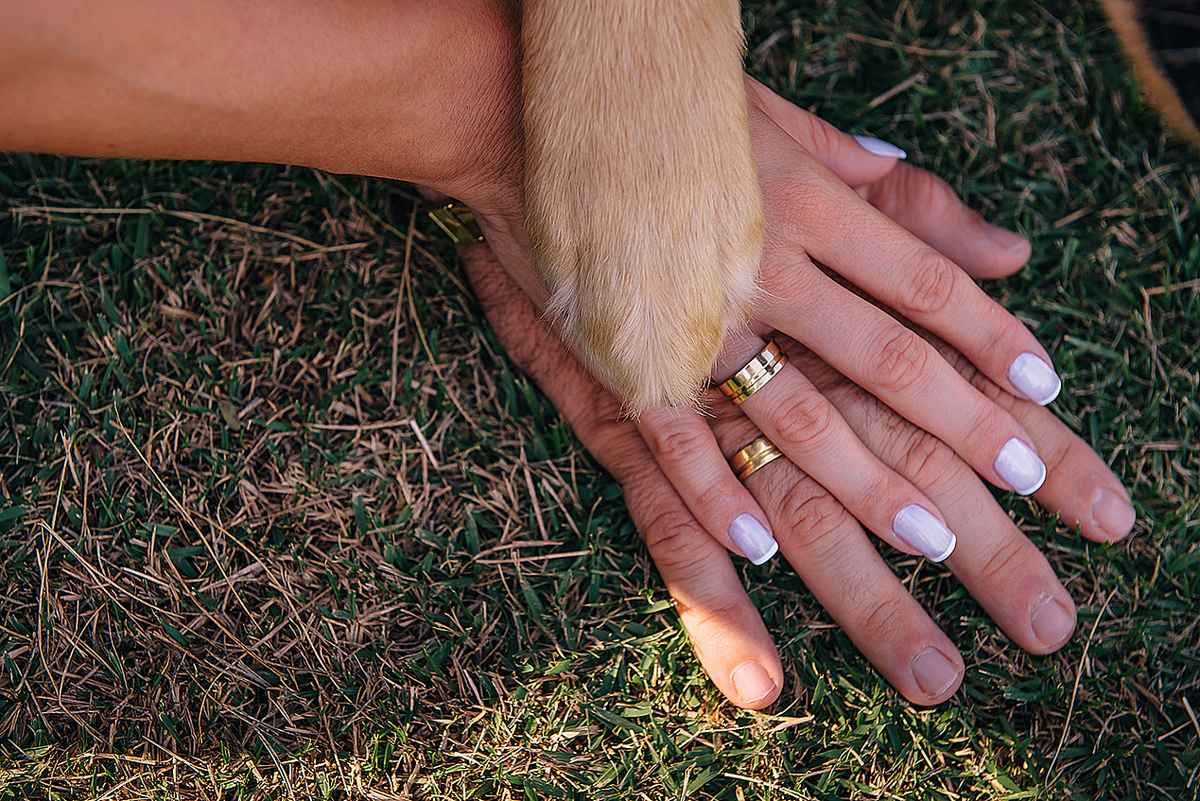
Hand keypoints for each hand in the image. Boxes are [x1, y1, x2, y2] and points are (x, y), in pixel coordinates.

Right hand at [454, 77, 1081, 575]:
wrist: (525, 116)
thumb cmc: (665, 121)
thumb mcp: (782, 125)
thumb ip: (881, 181)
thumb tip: (974, 232)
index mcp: (807, 202)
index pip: (924, 282)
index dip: (991, 338)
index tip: (1042, 389)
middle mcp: (765, 261)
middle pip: (883, 355)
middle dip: (959, 422)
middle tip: (1021, 480)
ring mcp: (694, 314)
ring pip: (795, 410)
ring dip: (865, 480)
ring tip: (928, 540)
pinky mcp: (626, 354)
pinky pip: (675, 436)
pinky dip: (715, 493)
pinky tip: (757, 548)